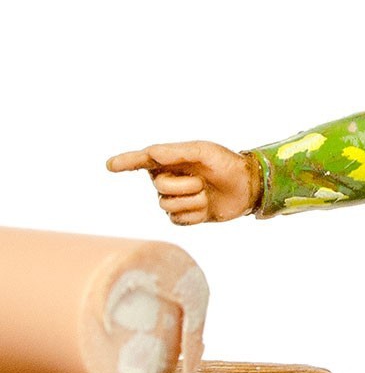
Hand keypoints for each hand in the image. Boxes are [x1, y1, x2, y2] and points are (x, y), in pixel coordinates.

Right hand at [107, 141, 261, 224]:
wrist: (247, 187)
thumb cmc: (226, 164)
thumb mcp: (204, 152)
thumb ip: (177, 152)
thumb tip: (151, 154)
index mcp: (170, 161)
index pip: (143, 161)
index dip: (126, 162)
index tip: (110, 165)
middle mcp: (168, 179)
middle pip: (159, 187)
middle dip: (184, 185)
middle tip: (202, 180)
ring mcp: (175, 198)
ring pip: (167, 205)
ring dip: (192, 200)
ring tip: (206, 192)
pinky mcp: (184, 216)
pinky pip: (177, 220)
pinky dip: (195, 214)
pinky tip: (206, 207)